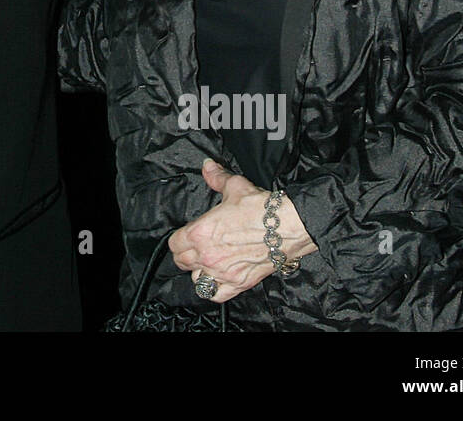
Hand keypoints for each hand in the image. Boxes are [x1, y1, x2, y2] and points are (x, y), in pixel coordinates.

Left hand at [168, 158, 316, 302]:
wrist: (288, 226)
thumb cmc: (261, 208)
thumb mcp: (235, 186)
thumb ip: (216, 177)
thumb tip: (207, 166)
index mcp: (200, 233)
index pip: (175, 244)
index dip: (178, 239)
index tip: (185, 237)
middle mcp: (207, 255)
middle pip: (182, 262)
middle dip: (186, 255)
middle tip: (194, 249)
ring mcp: (223, 272)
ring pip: (197, 280)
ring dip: (199, 272)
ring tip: (207, 263)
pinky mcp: (239, 283)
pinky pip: (216, 295)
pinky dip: (214, 289)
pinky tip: (218, 279)